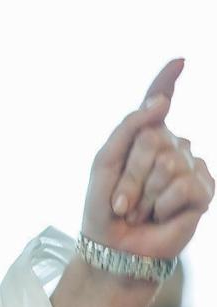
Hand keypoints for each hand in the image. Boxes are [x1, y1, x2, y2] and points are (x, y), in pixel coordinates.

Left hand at [83, 60, 213, 263]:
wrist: (115, 246)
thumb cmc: (105, 205)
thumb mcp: (105, 162)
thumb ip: (128, 128)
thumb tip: (160, 101)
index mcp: (145, 136)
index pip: (159, 102)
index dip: (167, 80)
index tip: (180, 60)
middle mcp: (172, 146)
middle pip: (152, 139)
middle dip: (130, 174)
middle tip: (122, 200)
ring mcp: (190, 167)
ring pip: (168, 164)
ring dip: (143, 193)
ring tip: (139, 209)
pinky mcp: (203, 191)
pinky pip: (184, 186)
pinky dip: (162, 205)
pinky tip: (160, 215)